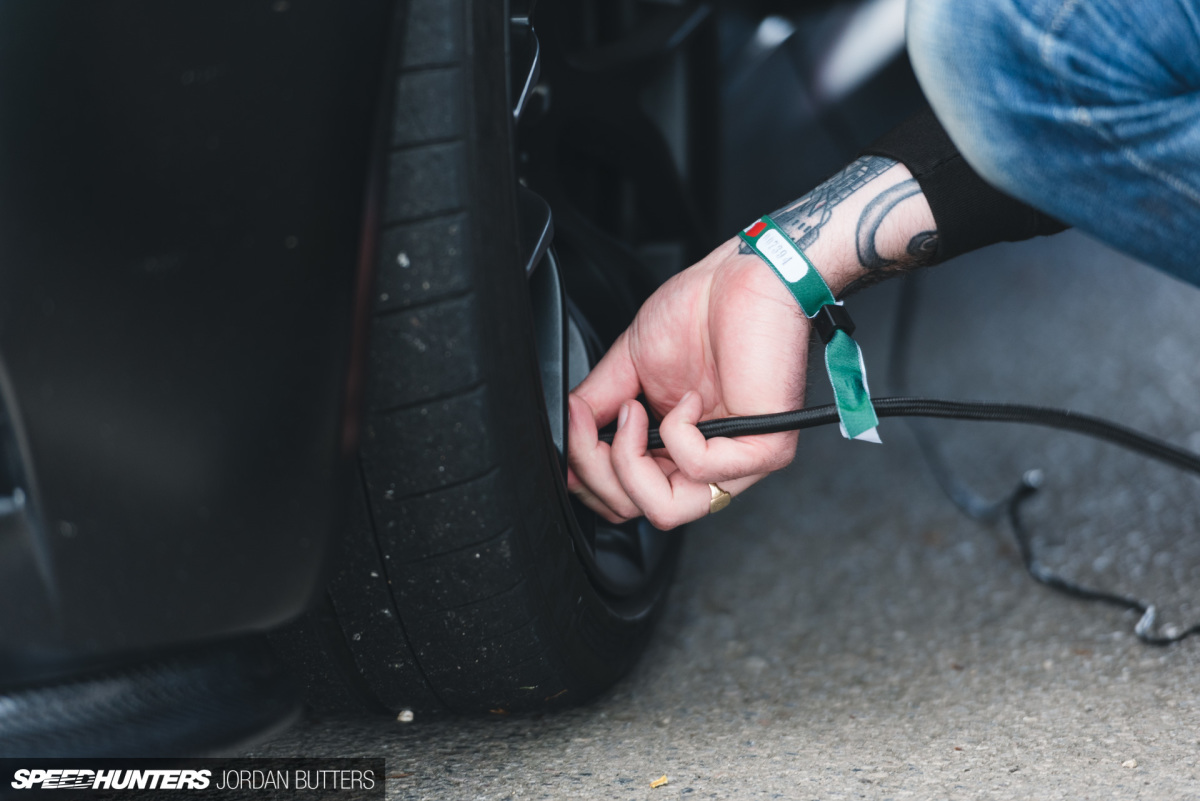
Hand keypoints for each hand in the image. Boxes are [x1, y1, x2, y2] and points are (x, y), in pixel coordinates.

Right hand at [566, 237, 809, 529]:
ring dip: (629, 461)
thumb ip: (595, 410)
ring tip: (633, 413)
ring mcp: (738, 463)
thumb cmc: (699, 312)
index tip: (575, 428)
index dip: (587, 476)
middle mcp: (706, 465)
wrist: (744, 276)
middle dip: (597, 470)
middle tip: (593, 422)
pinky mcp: (764, 450)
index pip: (625, 501)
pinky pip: (700, 470)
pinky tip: (688, 399)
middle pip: (636, 511)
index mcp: (676, 451)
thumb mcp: (626, 367)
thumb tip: (564, 446)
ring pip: (667, 509)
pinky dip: (677, 431)